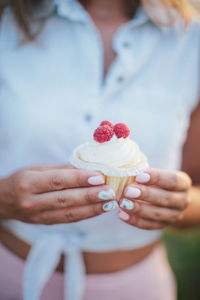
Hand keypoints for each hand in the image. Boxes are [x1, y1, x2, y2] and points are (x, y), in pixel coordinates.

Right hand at [0, 164, 115, 223]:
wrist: (3, 201)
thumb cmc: (23, 179)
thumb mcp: (37, 169)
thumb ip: (62, 169)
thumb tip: (88, 167)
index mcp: (28, 183)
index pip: (57, 181)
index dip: (79, 179)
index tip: (99, 176)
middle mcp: (31, 202)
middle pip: (65, 199)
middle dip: (90, 196)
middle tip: (110, 191)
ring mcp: (38, 216)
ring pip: (69, 214)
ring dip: (92, 209)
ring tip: (110, 203)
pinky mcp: (45, 224)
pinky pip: (68, 220)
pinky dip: (86, 215)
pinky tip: (100, 209)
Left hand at [118, 168, 190, 228]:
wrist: (166, 198)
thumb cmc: (156, 180)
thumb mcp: (155, 173)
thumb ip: (144, 172)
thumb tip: (127, 170)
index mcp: (183, 183)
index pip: (173, 180)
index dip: (156, 178)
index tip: (139, 176)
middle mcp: (183, 200)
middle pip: (166, 198)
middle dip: (146, 194)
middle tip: (128, 190)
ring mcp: (175, 215)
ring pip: (157, 214)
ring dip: (139, 209)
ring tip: (123, 203)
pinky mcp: (163, 225)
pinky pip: (149, 225)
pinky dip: (134, 220)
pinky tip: (122, 214)